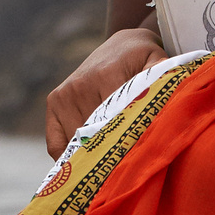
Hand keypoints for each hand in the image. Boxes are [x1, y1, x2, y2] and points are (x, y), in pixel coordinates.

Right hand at [44, 26, 166, 157]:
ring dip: (89, 156)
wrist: (123, 45)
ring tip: (107, 164)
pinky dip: (67, 156)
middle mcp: (79, 86)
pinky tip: (84, 159)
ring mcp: (63, 94)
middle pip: (92, 138)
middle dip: (107, 154)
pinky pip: (56, 143)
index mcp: (106, 77)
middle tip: (121, 169)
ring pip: (75, 143)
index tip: (133, 159)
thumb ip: (160, 81)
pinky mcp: (54, 101)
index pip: (112, 126)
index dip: (123, 146)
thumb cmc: (144, 60)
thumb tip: (159, 101)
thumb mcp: (157, 64)